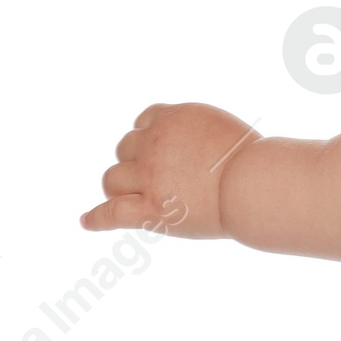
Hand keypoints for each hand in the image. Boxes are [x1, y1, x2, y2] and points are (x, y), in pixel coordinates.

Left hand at [81, 103, 259, 236]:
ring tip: (131, 200)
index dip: (148, 138)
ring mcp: (149, 177)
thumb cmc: (254, 161)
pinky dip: (97, 218)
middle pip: (125, 148)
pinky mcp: (151, 209)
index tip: (155, 150)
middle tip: (155, 180)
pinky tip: (86, 222)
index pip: (145, 121)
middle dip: (135, 162)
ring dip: (119, 187)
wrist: (255, 184)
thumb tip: (194, 150)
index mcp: (173, 118)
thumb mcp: (223, 129)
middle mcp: (155, 143)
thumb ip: (198, 135)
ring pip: (113, 178)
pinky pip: (113, 212)